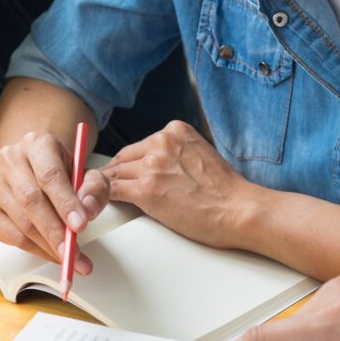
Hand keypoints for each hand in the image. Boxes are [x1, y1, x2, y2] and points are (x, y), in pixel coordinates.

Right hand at [0, 132, 108, 272]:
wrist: (36, 169)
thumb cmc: (62, 173)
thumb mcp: (87, 173)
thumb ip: (95, 189)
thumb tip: (87, 211)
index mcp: (37, 145)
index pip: (49, 175)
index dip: (66, 203)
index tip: (81, 225)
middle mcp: (10, 161)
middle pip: (31, 200)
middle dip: (55, 232)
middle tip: (74, 254)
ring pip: (20, 222)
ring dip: (47, 246)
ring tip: (70, 259)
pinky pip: (9, 236)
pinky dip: (33, 250)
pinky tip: (50, 254)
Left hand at [102, 120, 259, 249]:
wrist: (239, 210)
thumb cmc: (225, 192)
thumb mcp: (198, 156)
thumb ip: (174, 155)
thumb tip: (152, 168)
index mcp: (175, 131)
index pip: (139, 146)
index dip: (127, 164)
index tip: (120, 173)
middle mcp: (161, 141)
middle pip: (123, 158)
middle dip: (114, 175)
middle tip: (104, 189)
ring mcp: (152, 164)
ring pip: (114, 175)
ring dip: (106, 189)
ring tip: (100, 199)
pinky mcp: (146, 189)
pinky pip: (111, 191)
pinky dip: (102, 198)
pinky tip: (101, 205)